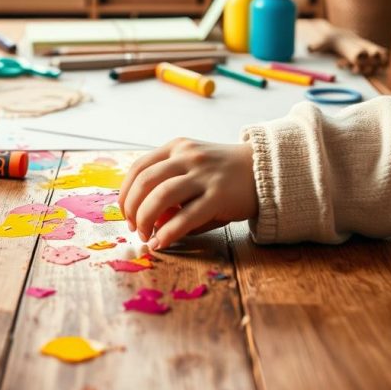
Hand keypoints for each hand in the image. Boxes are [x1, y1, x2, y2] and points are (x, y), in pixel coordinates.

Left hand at [119, 138, 257, 249]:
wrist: (265, 170)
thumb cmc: (223, 174)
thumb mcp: (194, 170)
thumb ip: (170, 187)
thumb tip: (147, 219)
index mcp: (177, 147)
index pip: (139, 167)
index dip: (126, 193)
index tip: (125, 213)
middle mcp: (188, 156)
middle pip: (145, 181)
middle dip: (133, 208)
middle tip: (134, 228)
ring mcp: (204, 174)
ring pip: (161, 195)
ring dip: (146, 219)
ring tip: (145, 235)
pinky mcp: (218, 195)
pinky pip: (186, 216)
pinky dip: (168, 232)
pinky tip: (161, 242)